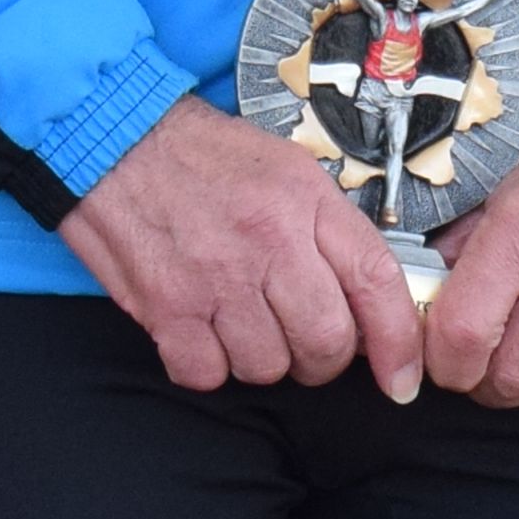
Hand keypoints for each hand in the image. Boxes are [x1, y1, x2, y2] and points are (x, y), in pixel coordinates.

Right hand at [61, 89, 430, 397]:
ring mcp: (216, 278)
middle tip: (303, 341)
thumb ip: (332, 230)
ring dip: (262, 359)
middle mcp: (268, 242)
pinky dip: (207, 365)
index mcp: (306, 203)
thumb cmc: (204, 159)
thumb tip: (369, 300)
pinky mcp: (167, 306)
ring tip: (243, 324)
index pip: (376, 283)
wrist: (116, 139)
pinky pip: (207, 374)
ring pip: (268, 367)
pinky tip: (202, 332)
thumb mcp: (287, 170)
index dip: (398, 344)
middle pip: (326, 342)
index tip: (401, 379)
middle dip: (321, 358)